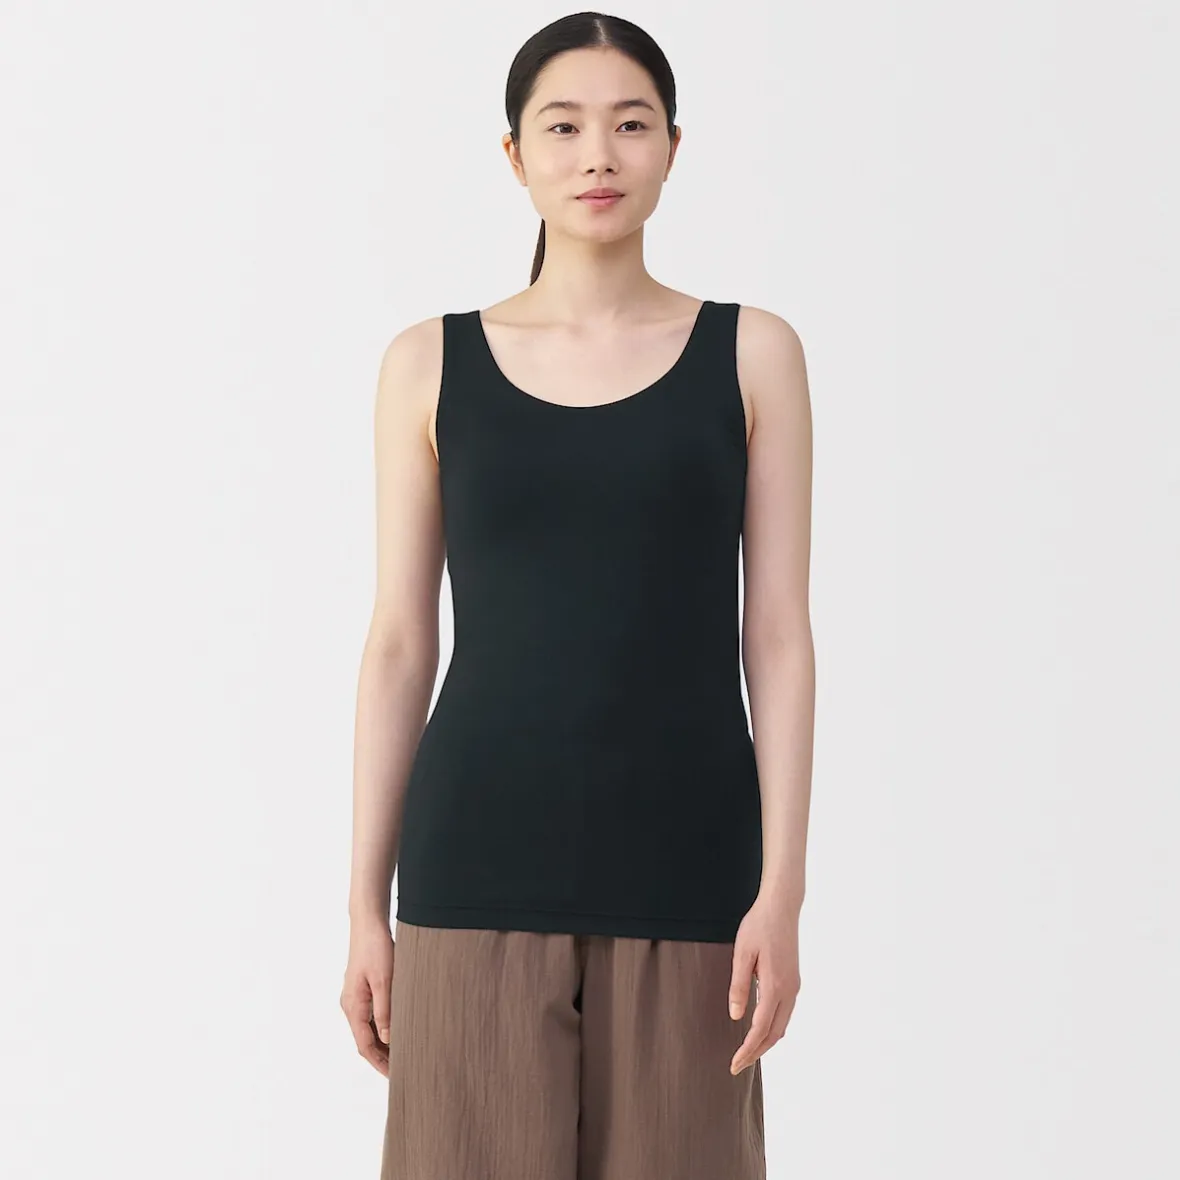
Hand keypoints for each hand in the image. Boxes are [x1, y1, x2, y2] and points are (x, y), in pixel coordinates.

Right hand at [340, 915, 395, 1075]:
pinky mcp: (361, 990)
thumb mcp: (385, 981)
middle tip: (402, 1071)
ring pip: (367, 1030)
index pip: (365, 1046)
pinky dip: (382, 1029)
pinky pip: (370, 1017)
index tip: (395, 1076)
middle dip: (381, 1058)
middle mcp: (350, 1005)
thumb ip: (385, 1011)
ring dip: (382, 1044)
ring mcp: (355, 998)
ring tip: (402, 1055)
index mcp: (353, 1006)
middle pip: (365, 1041)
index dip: (380, 1063)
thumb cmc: (376, 948)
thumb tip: (387, 1039)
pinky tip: (396, 1030)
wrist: (368, 924)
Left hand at [727, 889, 800, 1074]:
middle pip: (774, 1033)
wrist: (781, 907)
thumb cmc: (758, 926)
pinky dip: (772, 1028)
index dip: (747, 1050)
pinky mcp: (793, 980)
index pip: (760, 1029)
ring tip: (746, 1052)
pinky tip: (760, 1029)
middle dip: (756, 1052)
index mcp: (775, 985)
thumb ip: (739, 986)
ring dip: (765, 1042)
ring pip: (782, 1025)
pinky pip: (784, 1013)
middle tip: (737, 1065)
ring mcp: (794, 986)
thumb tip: (736, 1016)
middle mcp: (789, 990)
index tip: (733, 1064)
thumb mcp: (742, 953)